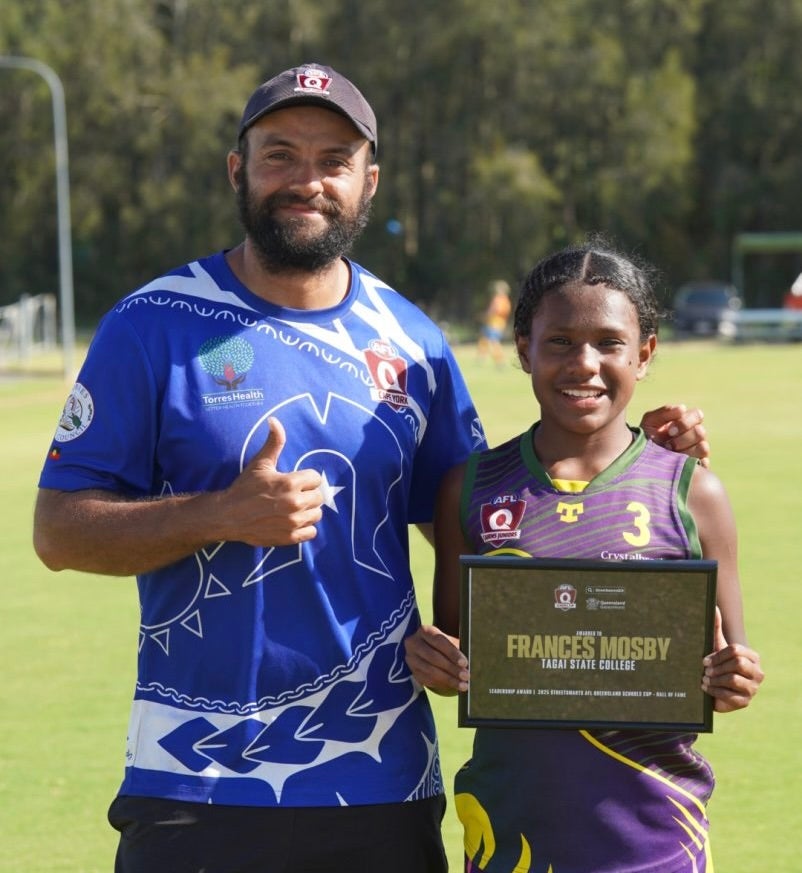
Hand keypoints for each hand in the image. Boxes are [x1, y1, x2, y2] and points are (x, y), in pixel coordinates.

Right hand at [221, 417, 322, 546]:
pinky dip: (306, 528)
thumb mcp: (260, 463)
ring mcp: (293, 522)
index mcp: (290, 483)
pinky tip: (293, 521)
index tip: (295, 481)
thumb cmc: (244, 488)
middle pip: (319, 497)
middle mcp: (294, 503)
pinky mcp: (289, 537)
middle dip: (308, 494)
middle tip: (294, 495)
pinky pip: (311, 532)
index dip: (306, 479)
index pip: (316, 478)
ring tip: (294, 508)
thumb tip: (274, 420)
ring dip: (308, 511)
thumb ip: (273, 442)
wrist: (227, 515)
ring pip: (317, 514)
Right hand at [404, 625, 468, 694]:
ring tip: (462, 685)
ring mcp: (411, 658)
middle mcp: (413, 643)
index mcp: (425, 631)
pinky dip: (441, 683)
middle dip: (451, 668)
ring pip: (430, 670)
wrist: (431, 650)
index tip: (465, 663)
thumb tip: (468, 663)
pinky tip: (453, 685)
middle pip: (433, 657)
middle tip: (466, 676)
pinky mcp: (412, 671)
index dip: (452, 653)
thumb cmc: (445, 645)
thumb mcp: (450, 642)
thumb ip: (458, 649)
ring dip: (448, 679)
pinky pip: (427, 679)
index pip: (439, 641)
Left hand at [640, 404, 709, 466]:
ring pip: (703, 447)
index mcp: (686, 422)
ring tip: (670, 455)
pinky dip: (691, 463)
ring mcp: (698, 452)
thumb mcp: (650, 422)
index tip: (669, 431)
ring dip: (685, 451)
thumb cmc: (646, 438)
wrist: (640, 460)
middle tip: (667, 445)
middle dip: (682, 439)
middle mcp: (695, 436)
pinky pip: (703, 464)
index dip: (685, 422)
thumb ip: (664, 412)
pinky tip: (678, 464)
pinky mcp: (699, 467)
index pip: (698, 415)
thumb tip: (682, 408)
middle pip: (700, 432)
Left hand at [702, 607, 763, 711]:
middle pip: (737, 663)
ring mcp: (753, 688)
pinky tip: (706, 687)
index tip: (704, 660)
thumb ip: (715, 627)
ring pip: (733, 679)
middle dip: (717, 666)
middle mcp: (757, 672)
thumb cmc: (718, 663)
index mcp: (753, 657)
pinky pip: (730, 696)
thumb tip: (713, 607)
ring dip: (715, 679)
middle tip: (705, 670)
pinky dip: (714, 690)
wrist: (718, 685)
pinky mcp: (745, 702)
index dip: (717, 655)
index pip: (736, 650)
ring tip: (704, 679)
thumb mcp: (716, 645)